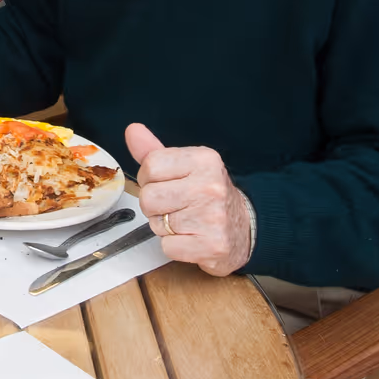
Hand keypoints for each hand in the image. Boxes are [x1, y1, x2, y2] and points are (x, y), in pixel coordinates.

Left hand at [125, 123, 253, 276]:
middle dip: (154, 206)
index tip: (165, 184)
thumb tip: (132, 130)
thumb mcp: (186, 166)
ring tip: (186, 222)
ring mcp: (213, 217)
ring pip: (156, 224)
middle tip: (175, 206)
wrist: (246, 227)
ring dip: (164, 227)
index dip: (149, 179)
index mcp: (204, 160)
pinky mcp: (212, 246)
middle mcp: (210, 186)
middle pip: (148, 197)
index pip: (150, 166)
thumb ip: (155, 151)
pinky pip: (167, 247)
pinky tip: (192, 238)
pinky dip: (174, 247)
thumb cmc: (209, 195)